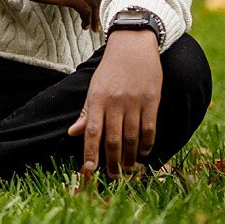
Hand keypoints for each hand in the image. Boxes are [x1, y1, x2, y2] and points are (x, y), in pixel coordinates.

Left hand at [68, 29, 161, 175]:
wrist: (133, 45)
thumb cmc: (111, 69)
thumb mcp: (94, 87)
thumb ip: (86, 112)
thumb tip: (72, 133)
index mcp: (97, 99)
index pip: (91, 132)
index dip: (90, 153)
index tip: (88, 171)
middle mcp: (115, 102)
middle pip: (113, 139)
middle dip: (112, 162)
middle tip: (113, 177)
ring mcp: (134, 102)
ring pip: (132, 137)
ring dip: (130, 157)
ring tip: (128, 169)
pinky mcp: (152, 100)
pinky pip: (149, 128)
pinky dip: (147, 144)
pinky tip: (144, 153)